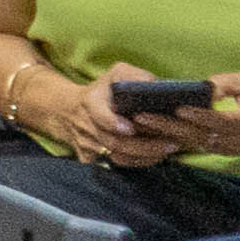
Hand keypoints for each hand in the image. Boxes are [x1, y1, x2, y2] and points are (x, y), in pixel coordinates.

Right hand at [43, 64, 188, 166]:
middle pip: (113, 141)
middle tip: (171, 144)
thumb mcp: (115, 74)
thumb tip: (154, 85)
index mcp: (90, 101)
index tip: (131, 129)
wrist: (68, 110)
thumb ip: (134, 76)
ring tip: (167, 151)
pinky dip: (133, 164)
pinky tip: (152, 159)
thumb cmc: (102, 90)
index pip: (98, 115)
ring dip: (143, 156)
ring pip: (115, 156)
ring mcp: (85, 143)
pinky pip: (110, 166)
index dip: (113, 123)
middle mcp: (85, 124)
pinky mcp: (87, 157)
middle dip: (144, 145)